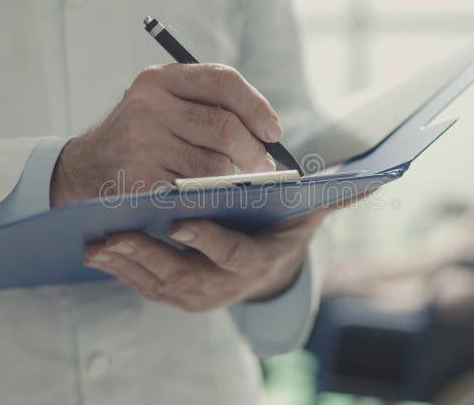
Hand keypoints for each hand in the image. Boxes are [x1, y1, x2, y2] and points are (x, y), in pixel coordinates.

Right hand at [50, 63, 281, 206]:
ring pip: (215, 166)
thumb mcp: (160, 105)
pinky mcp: (138, 180)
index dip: (257, 106)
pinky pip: (194, 193)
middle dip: (254, 152)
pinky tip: (216, 199)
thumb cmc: (139, 138)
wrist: (82, 170)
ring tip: (242, 183)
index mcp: (159, 79)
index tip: (274, 131)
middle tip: (265, 167)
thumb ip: (204, 107)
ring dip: (236, 179)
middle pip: (225, 127)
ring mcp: (141, 144)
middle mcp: (148, 106)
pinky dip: (212, 198)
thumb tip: (267, 135)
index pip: (222, 81)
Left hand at [84, 210, 328, 311]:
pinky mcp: (177, 295)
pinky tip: (97, 253)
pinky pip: (145, 287)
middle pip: (184, 275)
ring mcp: (199, 295)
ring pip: (157, 284)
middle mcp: (227, 286)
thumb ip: (337, 197)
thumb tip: (377, 177)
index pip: (232, 254)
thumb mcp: (311, 214)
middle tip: (114, 237)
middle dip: (148, 256)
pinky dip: (120, 271)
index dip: (208, 240)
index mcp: (257, 261)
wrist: (266, 267)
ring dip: (125, 265)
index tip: (180, 220)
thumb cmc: (283, 230)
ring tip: (96, 244)